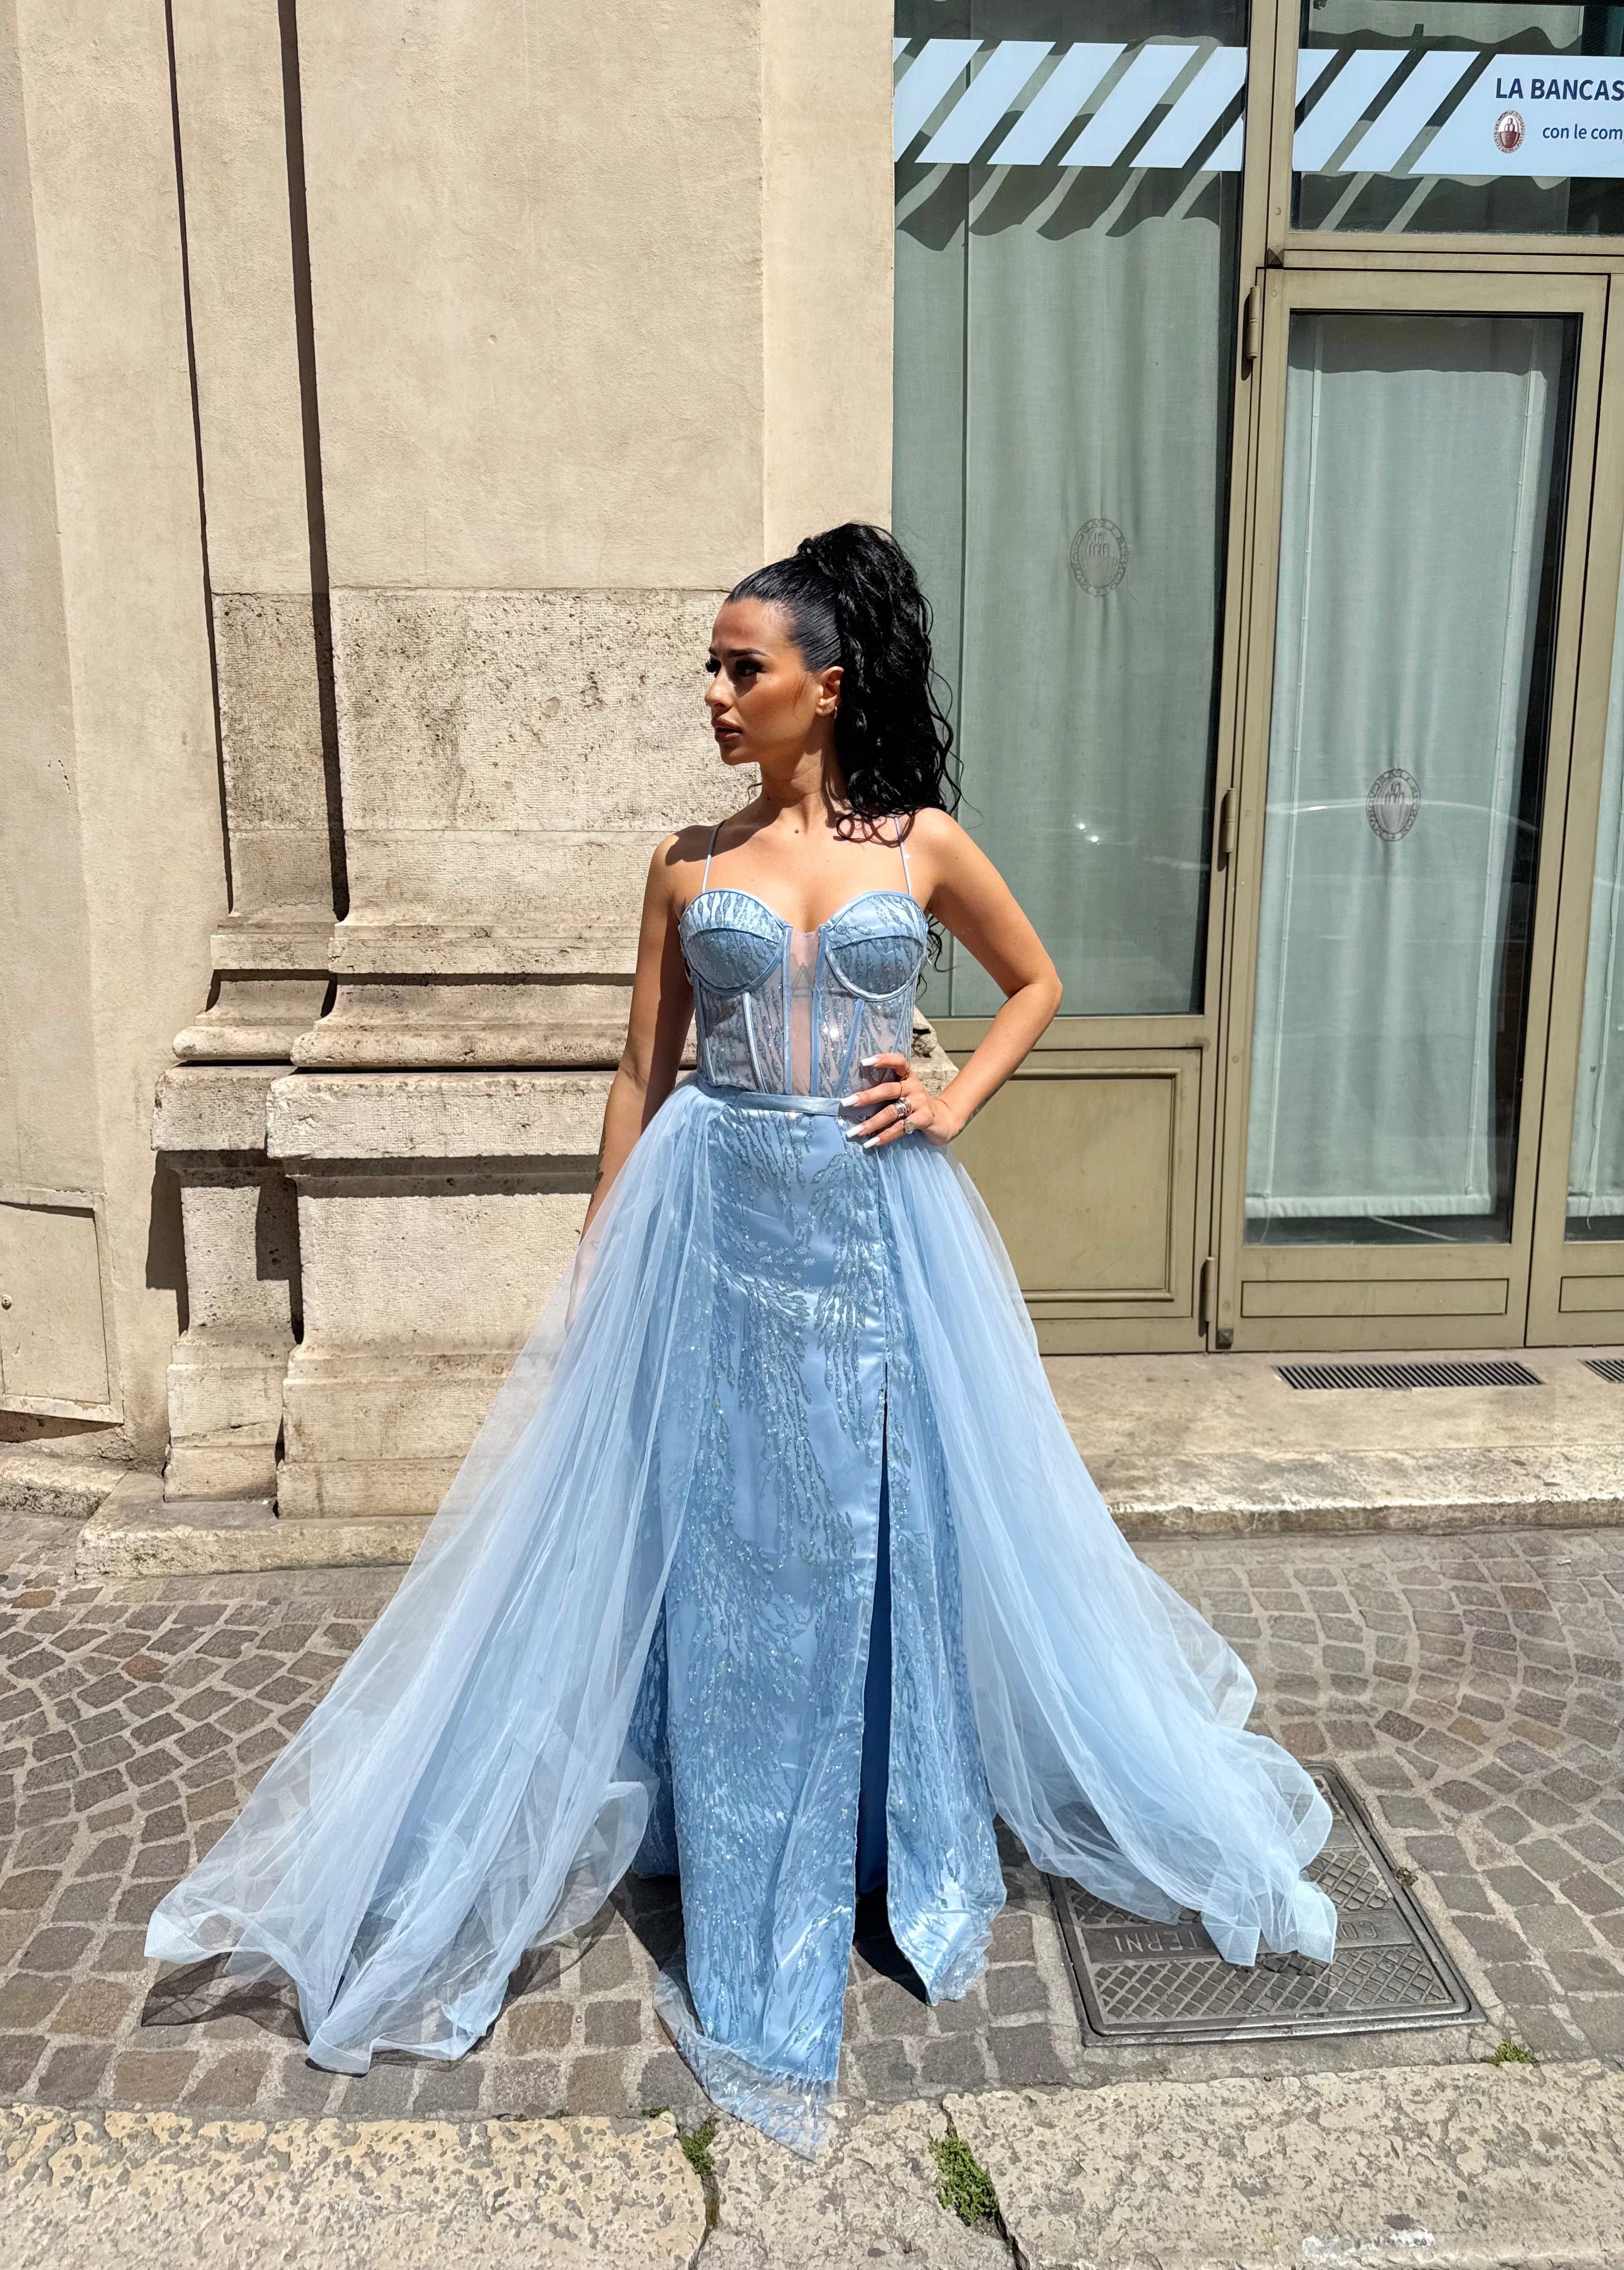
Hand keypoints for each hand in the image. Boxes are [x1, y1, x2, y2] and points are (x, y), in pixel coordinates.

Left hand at [841, 1053, 958, 1149]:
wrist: (944, 1120)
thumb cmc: (917, 1106)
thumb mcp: (905, 1093)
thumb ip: (888, 1091)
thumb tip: (855, 1098)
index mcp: (908, 1077)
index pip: (898, 1062)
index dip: (883, 1060)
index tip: (864, 1062)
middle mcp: (913, 1087)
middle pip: (888, 1089)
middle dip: (866, 1097)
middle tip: (847, 1103)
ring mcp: (920, 1103)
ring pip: (892, 1111)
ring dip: (872, 1122)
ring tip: (855, 1131)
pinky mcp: (924, 1118)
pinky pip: (901, 1127)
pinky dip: (886, 1135)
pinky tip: (873, 1141)